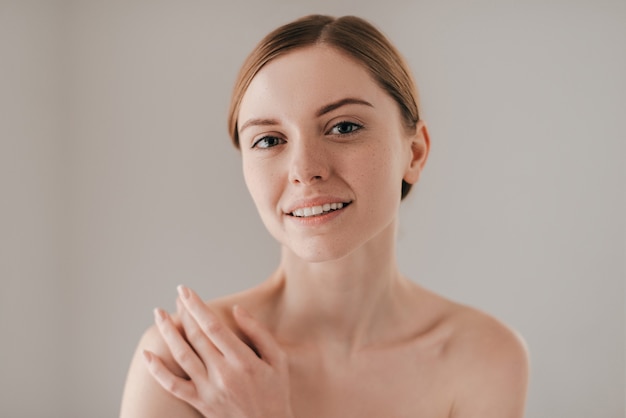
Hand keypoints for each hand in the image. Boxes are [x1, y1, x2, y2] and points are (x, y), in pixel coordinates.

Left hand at [143, 285, 293, 417]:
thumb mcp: (278, 360)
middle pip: (196, 336)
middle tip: (177, 296)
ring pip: (182, 356)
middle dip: (184, 312)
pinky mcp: (200, 403)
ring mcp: (209, 390)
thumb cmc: (275, 392)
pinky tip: (147, 354)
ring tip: (159, 314)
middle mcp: (223, 374)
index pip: (213, 326)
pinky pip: (173, 386)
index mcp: (243, 360)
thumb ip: (258, 333)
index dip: (197, 306)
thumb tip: (237, 310)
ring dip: (168, 332)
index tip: (186, 290)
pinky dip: (158, 370)